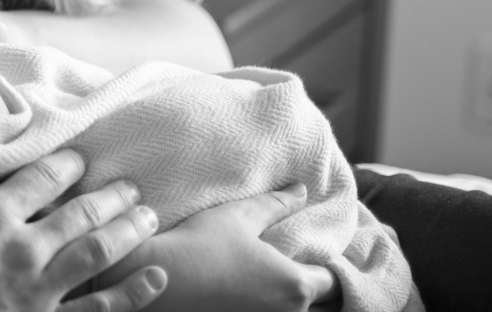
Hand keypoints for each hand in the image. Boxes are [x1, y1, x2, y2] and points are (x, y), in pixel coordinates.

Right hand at [0, 150, 167, 311]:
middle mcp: (21, 248)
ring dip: (127, 232)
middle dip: (111, 196)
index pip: (42, 178)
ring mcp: (36, 291)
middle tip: (132, 185)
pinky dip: (130, 294)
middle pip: (80, 212)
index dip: (67, 164)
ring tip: (149, 217)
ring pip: (96, 254)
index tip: (81, 159)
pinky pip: (96, 309)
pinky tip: (154, 278)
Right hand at [102, 184, 338, 311]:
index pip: (337, 283)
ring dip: (286, 300)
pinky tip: (243, 292)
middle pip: (318, 305)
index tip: (320, 255)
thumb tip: (302, 191)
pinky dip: (263, 306)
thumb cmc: (201, 245)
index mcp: (295, 286)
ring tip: (266, 278)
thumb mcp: (240, 216)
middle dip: (314, 288)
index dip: (333, 268)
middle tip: (296, 265)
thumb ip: (277, 204)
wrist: (155, 278)